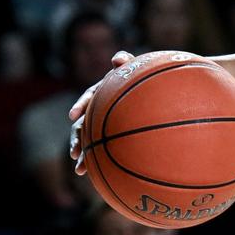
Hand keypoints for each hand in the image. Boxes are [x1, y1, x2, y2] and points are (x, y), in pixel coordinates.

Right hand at [68, 51, 134, 175]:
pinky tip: (98, 176)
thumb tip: (117, 58)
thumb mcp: (136, 69)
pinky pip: (105, 148)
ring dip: (84, 155)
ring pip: (90, 140)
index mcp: (104, 91)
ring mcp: (105, 123)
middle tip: (75, 153)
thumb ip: (127, 63)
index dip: (80, 105)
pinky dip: (100, 161)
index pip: (89, 96)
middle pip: (83, 124)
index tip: (73, 115)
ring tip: (80, 170)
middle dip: (77, 140)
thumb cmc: (146, 78)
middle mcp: (101, 108)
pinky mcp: (113, 135)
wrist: (161, 94)